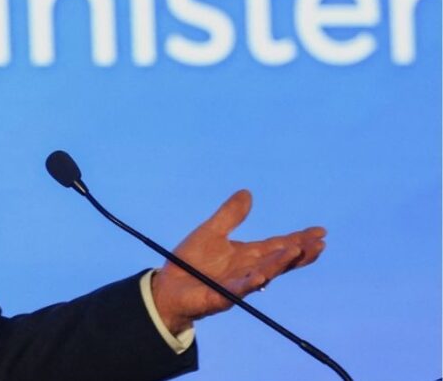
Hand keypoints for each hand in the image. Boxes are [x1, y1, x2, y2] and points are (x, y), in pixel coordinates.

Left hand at [151, 190, 326, 333]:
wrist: (168, 287)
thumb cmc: (190, 262)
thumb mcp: (211, 232)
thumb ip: (230, 215)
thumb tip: (247, 192)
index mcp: (247, 255)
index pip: (278, 246)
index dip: (299, 239)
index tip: (321, 232)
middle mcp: (248, 270)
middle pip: (279, 261)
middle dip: (299, 253)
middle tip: (320, 244)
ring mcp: (237, 285)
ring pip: (264, 274)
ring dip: (280, 264)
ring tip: (297, 251)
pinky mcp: (221, 296)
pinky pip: (237, 290)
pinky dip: (249, 284)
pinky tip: (260, 278)